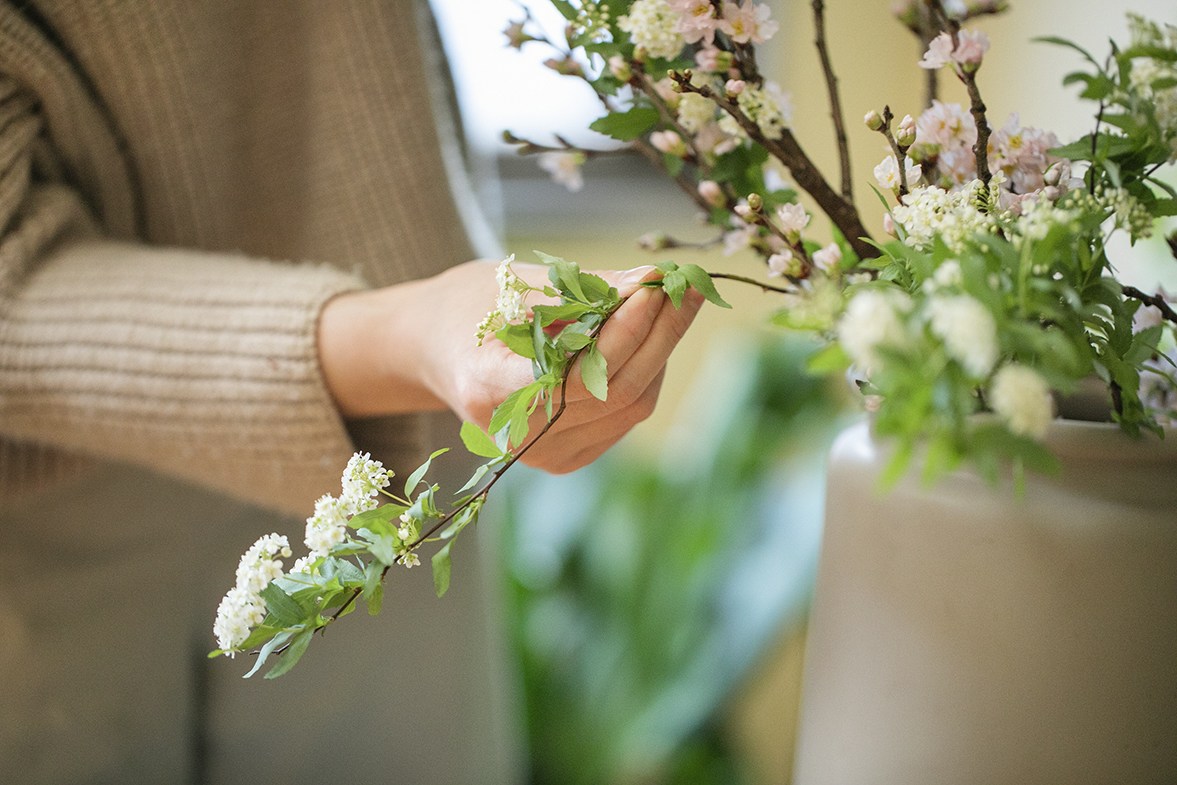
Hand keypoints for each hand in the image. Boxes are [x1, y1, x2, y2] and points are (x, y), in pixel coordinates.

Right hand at [317, 259, 703, 472]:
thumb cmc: (473, 308)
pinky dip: (646, 373)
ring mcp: (541, 455)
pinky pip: (624, 416)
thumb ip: (586, 289)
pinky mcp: (565, 458)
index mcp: (487, 389)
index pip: (571, 372)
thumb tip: (651, 279)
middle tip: (686, 285)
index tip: (651, 287)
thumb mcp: (518, 284)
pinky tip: (652, 335)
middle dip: (658, 334)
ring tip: (674, 301)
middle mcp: (515, 435)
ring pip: (629, 405)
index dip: (619, 332)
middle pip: (612, 391)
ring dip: (660, 350)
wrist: (437, 351)